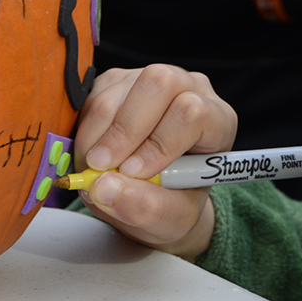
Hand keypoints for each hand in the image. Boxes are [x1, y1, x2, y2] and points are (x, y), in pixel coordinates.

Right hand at [73, 65, 237, 258]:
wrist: (156, 195)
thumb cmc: (173, 201)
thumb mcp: (170, 219)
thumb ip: (144, 208)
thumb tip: (104, 187)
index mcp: (217, 120)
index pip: (192, 112)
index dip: (159, 142)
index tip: (134, 172)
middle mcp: (189, 89)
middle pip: (158, 83)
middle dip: (124, 129)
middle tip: (102, 166)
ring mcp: (151, 81)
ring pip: (118, 91)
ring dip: (96, 135)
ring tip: (95, 170)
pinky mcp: (117, 82)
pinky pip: (93, 95)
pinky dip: (84, 129)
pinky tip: (92, 153)